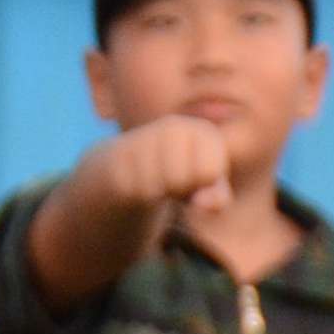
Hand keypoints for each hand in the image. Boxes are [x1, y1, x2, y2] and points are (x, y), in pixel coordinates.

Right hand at [92, 113, 235, 223]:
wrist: (135, 161)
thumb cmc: (181, 173)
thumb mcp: (205, 186)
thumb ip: (216, 197)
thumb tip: (204, 205)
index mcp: (202, 132)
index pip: (208, 172)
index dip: (203, 184)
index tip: (197, 175)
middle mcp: (173, 129)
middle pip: (179, 179)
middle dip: (178, 188)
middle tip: (173, 179)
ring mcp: (144, 138)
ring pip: (153, 187)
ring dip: (156, 193)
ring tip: (157, 179)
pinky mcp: (118, 154)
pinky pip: (131, 189)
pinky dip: (136, 194)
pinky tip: (138, 179)